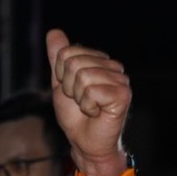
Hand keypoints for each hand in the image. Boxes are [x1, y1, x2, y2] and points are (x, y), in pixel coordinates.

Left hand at [45, 29, 130, 175]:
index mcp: (99, 61)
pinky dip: (88, 106)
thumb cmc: (76, 117)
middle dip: (69, 87)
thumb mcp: (61, 84)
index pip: (67, 52)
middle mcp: (113, 67)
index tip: (71, 91)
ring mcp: (120, 79)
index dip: (61, 76)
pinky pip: (92, 91)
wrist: (86, 143)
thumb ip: (58, 59)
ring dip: (79, 98)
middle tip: (80, 102)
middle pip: (73, 63)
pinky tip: (97, 113)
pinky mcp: (123, 94)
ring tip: (89, 108)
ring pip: (82, 76)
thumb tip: (53, 32)